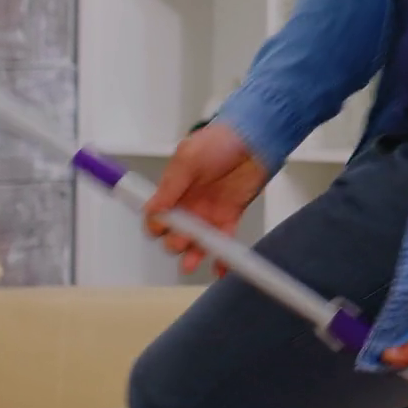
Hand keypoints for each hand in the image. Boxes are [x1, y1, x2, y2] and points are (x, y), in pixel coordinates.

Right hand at [143, 122, 268, 275]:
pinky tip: (219, 269)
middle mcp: (189, 204)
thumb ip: (171, 185)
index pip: (157, 216)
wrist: (255, 138)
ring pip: (196, 242)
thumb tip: (152, 209)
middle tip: (181, 240)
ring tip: (192, 262)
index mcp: (173, 190)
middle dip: (174, 241)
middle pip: (174, 233)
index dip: (156, 225)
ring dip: (193, 254)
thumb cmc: (220, 140)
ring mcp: (209, 212)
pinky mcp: (230, 216)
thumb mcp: (189, 157)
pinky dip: (221, 257)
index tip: (161, 227)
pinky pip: (223, 241)